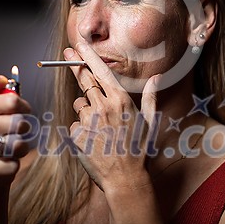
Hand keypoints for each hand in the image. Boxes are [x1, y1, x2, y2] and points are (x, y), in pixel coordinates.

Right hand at [0, 75, 31, 190]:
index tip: (24, 112)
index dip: (25, 107)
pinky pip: (12, 164)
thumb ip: (2, 91)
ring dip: (21, 148)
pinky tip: (6, 162)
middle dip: (24, 130)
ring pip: (17, 144)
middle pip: (18, 123)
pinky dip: (14, 164)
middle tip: (17, 134)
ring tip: (12, 148)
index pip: (12, 101)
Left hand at [65, 43, 159, 192]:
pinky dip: (81, 129)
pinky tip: (94, 140)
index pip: (101, 71)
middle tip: (67, 55)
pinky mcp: (76, 135)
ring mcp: (88, 121)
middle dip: (75, 65)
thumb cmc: (139, 149)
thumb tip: (157, 77)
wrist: (125, 179)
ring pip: (79, 106)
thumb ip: (150, 96)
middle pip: (84, 80)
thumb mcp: (149, 121)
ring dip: (85, 111)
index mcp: (120, 100)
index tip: (78, 44)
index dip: (88, 55)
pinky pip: (75, 125)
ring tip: (100, 128)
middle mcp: (103, 107)